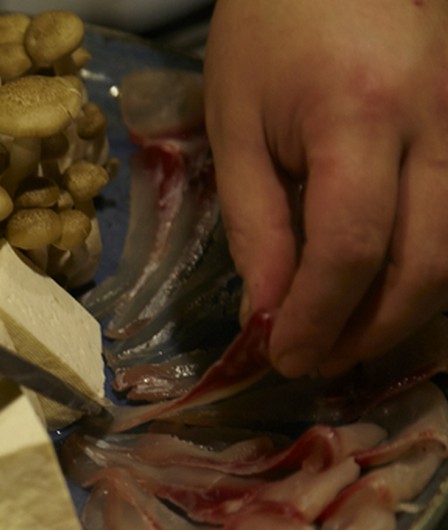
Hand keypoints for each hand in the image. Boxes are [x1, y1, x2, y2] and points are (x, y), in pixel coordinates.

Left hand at [203, 0, 447, 377]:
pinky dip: (423, 269)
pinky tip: (379, 289)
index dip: (319, 316)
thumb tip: (270, 313)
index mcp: (361, 117)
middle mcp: (438, 123)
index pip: (352, 249)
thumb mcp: (237, 126)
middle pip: (425, 263)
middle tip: (316, 362)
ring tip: (343, 337)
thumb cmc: (268, 31)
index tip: (285, 358)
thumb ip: (257, 225)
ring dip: (402, 310)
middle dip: (369, 329)